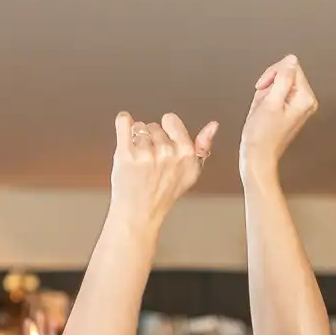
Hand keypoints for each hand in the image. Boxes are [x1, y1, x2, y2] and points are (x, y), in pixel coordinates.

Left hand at [109, 111, 217, 230]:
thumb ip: (202, 147)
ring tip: (139, 162)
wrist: (139, 214)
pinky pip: (123, 122)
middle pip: (154, 125)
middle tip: (151, 163)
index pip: (171, 120)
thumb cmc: (163, 194)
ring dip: (136, 141)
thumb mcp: (191, 173)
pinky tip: (124, 133)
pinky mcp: (126, 154)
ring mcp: (147, 154)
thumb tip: (213, 125)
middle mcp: (168, 153)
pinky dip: (122, 124)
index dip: (166, 131)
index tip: (164, 148)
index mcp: (187, 154)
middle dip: (151, 140)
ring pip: (139, 127)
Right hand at [240, 54, 316, 182]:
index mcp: (306, 98)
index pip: (290, 67)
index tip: (263, 88)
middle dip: (269, 85)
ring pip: (277, 84)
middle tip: (264, 103)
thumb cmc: (262, 136)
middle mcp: (306, 102)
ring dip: (265, 94)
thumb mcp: (270, 100)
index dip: (272, 74)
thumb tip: (291, 60)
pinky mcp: (290, 111)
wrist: (257, 157)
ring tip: (263, 111)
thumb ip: (283, 77)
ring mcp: (298, 107)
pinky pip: (276, 95)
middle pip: (285, 74)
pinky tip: (263, 113)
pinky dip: (266, 101)